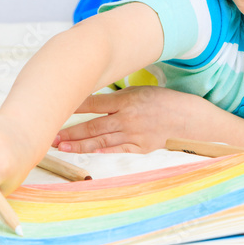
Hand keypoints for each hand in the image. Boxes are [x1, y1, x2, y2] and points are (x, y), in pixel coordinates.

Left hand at [54, 86, 207, 153]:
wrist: (193, 121)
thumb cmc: (168, 102)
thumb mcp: (144, 91)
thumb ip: (120, 98)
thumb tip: (97, 101)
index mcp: (128, 100)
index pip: (93, 103)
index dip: (72, 107)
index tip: (55, 108)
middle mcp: (128, 118)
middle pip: (91, 126)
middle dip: (69, 131)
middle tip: (50, 134)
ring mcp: (133, 135)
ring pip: (99, 141)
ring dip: (78, 144)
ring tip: (60, 146)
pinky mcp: (140, 148)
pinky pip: (115, 150)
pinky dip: (99, 151)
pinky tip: (86, 152)